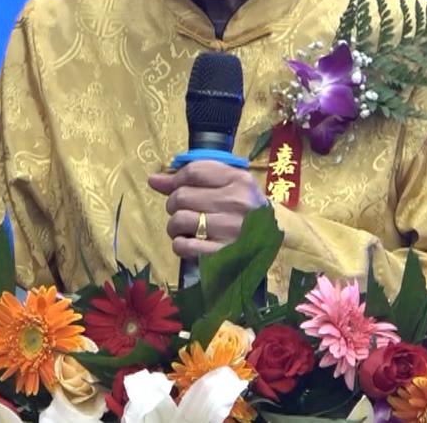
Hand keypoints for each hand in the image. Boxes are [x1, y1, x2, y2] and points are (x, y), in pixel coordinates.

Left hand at [147, 161, 267, 258]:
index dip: (176, 179)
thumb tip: (154, 179)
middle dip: (173, 203)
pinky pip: (183, 247)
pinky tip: (189, 242)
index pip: (194, 171)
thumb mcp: (229, 184)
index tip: (176, 186)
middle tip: (181, 209)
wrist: (273, 238)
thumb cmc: (246, 206)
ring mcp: (230, 230)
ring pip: (179, 221)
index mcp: (240, 180)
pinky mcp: (222, 254)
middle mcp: (236, 203)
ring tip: (184, 227)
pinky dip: (179, 244)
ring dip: (174, 225)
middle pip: (182, 196)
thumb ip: (193, 179)